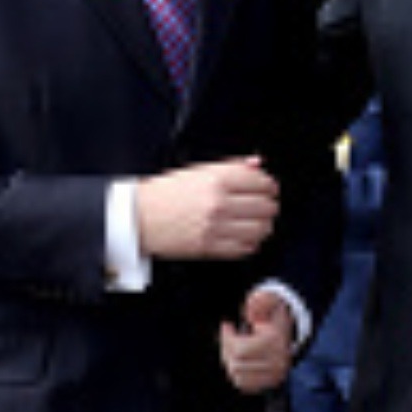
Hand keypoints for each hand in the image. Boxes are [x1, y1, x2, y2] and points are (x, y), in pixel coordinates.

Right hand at [136, 156, 278, 259]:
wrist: (141, 216)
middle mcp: (220, 202)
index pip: (262, 182)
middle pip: (266, 207)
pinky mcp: (211, 247)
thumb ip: (232, 166)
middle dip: (269, 206)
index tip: (269, 189)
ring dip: (263, 226)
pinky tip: (243, 236)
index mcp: (218, 179)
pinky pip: (245, 248)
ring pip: (261, 229)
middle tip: (263, 205)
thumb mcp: (199, 171)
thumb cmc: (166, 193)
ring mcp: (216, 226)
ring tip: (256, 222)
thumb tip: (257, 163)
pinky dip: (250, 243)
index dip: (270, 186)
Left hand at [219, 288, 294, 392]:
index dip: (226, 338)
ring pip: (238, 377)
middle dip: (226, 348)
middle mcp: (277, 362)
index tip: (226, 325)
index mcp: (275, 341)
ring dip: (229, 361)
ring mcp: (275, 375)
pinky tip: (236, 359)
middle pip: (236, 365)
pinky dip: (236, 373)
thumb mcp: (268, 299)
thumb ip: (260, 301)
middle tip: (227, 335)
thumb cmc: (273, 312)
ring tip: (231, 347)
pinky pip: (244, 384)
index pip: (239, 350)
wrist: (289, 327)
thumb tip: (250, 313)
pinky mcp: (272, 382)